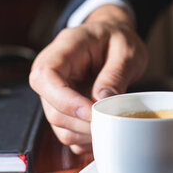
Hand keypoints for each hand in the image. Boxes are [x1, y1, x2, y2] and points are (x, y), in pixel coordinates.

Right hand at [29, 4, 147, 153]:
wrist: (113, 35)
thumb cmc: (117, 38)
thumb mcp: (126, 50)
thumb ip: (115, 73)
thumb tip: (101, 100)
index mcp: (65, 48)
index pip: (46, 76)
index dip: (64, 100)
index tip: (90, 112)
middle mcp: (52, 70)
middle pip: (51, 107)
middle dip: (81, 122)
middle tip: (110, 120)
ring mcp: (55, 90)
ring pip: (58, 124)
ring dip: (84, 132)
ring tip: (110, 124)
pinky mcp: (62, 106)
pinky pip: (66, 131)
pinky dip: (84, 138)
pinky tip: (103, 129)